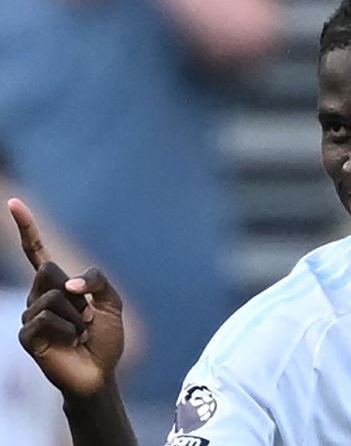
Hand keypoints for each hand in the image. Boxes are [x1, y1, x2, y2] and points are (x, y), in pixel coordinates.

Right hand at [9, 198, 124, 395]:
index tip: (14, 203)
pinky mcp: (26, 336)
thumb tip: (67, 285)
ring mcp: (30, 316)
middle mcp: (39, 297)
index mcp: (58, 286)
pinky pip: (45, 319)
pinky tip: (68, 343)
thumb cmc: (105, 338)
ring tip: (78, 333)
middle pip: (50, 269)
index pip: (38, 253)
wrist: (100, 372)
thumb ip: (96, 281)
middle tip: (85, 317)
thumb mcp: (111, 302)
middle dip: (75, 292)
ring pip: (51, 297)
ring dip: (76, 316)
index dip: (27, 229)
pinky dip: (66, 330)